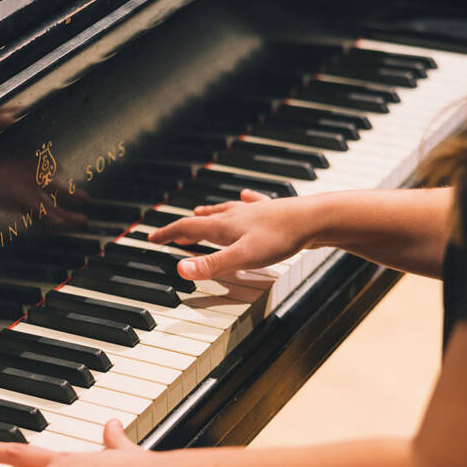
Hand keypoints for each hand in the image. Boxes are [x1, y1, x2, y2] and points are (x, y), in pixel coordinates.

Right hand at [147, 190, 314, 280]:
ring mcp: (253, 212)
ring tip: (199, 214)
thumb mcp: (242, 257)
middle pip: (203, 220)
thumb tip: (180, 270)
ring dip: (208, 215)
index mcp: (223, 227)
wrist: (315, 219)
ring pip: (224, 211)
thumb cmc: (281, 238)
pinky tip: (246, 196)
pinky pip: (252, 203)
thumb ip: (211, 265)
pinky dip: (244, 201)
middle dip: (184, 227)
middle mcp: (234, 216)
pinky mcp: (271, 211)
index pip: (186, 228)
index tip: (151, 238)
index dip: (167, 234)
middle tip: (172, 233)